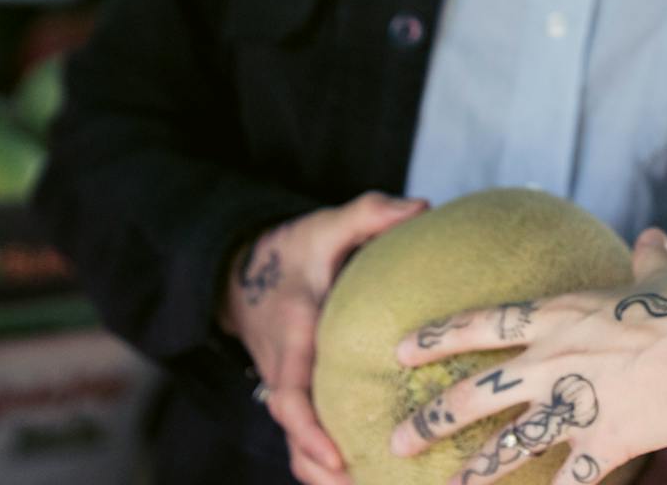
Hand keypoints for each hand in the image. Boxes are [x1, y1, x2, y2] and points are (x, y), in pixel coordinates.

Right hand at [223, 191, 428, 484]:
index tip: (337, 453)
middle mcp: (282, 371)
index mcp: (290, 337)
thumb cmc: (294, 250)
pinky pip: (306, 435)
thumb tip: (421, 208)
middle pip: (294, 437)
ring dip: (325, 475)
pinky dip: (328, 461)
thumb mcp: (326, 225)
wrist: (244, 269)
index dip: (309, 429)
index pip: (290, 394)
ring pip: (297, 445)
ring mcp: (287, 387)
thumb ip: (370, 214)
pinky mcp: (297, 393)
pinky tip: (371, 475)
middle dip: (323, 470)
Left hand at [388, 228, 666, 484]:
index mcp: (560, 315)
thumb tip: (652, 236)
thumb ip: (649, 258)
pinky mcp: (605, 443)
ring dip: (475, 472)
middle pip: (476, 394)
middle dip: (432, 420)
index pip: (483, 324)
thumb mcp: (665, 274)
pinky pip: (568, 480)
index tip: (400, 349)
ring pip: (510, 444)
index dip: (438, 336)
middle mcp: (554, 361)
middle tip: (399, 440)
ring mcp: (576, 405)